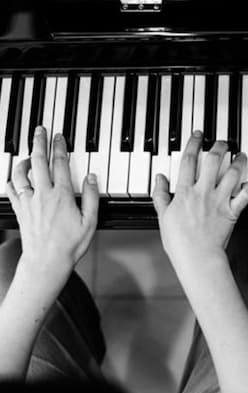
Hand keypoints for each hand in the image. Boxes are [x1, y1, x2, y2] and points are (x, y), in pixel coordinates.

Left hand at [6, 127, 98, 281]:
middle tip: (39, 131)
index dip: (59, 147)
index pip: (59, 164)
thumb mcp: (90, 220)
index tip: (59, 136)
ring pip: (21, 173)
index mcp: (61, 195)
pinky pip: (12, 190)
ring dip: (23, 160)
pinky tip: (16, 178)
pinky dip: (13, 180)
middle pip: (38, 161)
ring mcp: (28, 202)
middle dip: (39, 143)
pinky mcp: (20, 210)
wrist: (47, 261)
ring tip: (27, 153)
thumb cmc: (70, 244)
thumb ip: (90, 196)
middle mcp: (42, 195)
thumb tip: (91, 177)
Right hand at [152, 131, 247, 268]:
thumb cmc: (179, 241)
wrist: (197, 257)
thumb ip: (161, 194)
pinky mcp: (232, 212)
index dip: (193, 144)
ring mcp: (219, 201)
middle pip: (213, 161)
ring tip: (241, 154)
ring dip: (238, 161)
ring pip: (232, 174)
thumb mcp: (163, 216)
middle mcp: (204, 192)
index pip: (189, 160)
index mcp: (185, 192)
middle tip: (222, 141)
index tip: (198, 135)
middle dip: (219, 146)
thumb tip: (159, 178)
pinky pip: (244, 196)